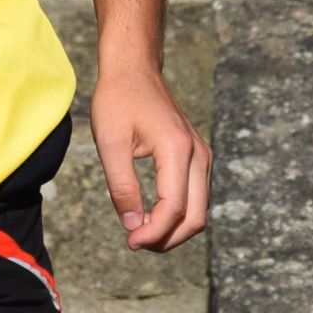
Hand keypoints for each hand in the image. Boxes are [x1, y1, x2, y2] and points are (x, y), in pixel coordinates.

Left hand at [91, 66, 209, 251]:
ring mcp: (202, 155)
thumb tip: (132, 225)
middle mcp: (198, 154)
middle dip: (167, 239)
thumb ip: (121, 186)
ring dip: (173, 230)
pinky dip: (177, 215)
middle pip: (196, 217)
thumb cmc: (117, 100)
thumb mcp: (110, 143)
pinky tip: (150, 216)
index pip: (175, 207)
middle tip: (135, 243)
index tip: (129, 241)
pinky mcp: (198, 157)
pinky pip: (196, 197)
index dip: (154, 233)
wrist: (134, 69)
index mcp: (177, 149)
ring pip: (200, 211)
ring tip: (139, 233)